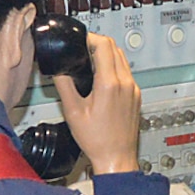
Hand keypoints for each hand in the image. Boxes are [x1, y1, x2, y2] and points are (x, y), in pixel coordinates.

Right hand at [54, 34, 142, 175]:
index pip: (104, 45)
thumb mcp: (72, 111)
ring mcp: (134, 89)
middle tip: (83, 48)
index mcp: (110, 83)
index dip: (90, 38)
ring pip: (123, 59)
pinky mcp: (136, 96)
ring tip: (90, 61)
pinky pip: (127, 72)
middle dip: (98, 43)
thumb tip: (58, 70)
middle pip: (115, 48)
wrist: (116, 157)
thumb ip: (64, 85)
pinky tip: (102, 77)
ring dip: (108, 54)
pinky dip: (115, 67)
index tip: (80, 39)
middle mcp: (126, 83)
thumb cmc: (97, 139)